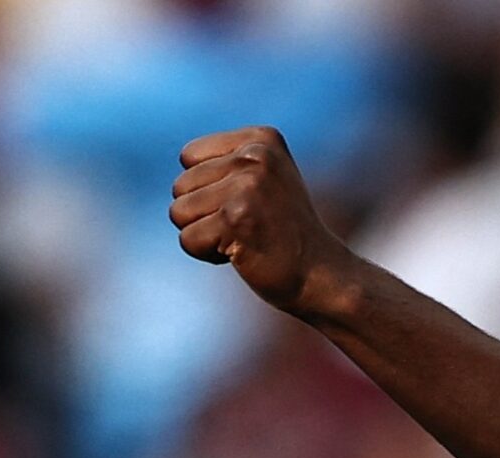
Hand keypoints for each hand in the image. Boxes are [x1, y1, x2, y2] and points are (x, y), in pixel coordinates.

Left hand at [171, 126, 356, 313]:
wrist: (321, 276)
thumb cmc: (284, 233)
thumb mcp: (265, 179)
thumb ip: (227, 162)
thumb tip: (183, 159)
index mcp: (261, 139)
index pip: (189, 157)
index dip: (206, 188)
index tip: (244, 203)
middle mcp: (255, 155)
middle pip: (180, 185)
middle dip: (204, 214)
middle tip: (248, 226)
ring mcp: (247, 185)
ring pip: (179, 212)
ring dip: (204, 234)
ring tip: (244, 237)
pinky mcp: (235, 218)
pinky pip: (187, 239)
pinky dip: (207, 254)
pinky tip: (242, 253)